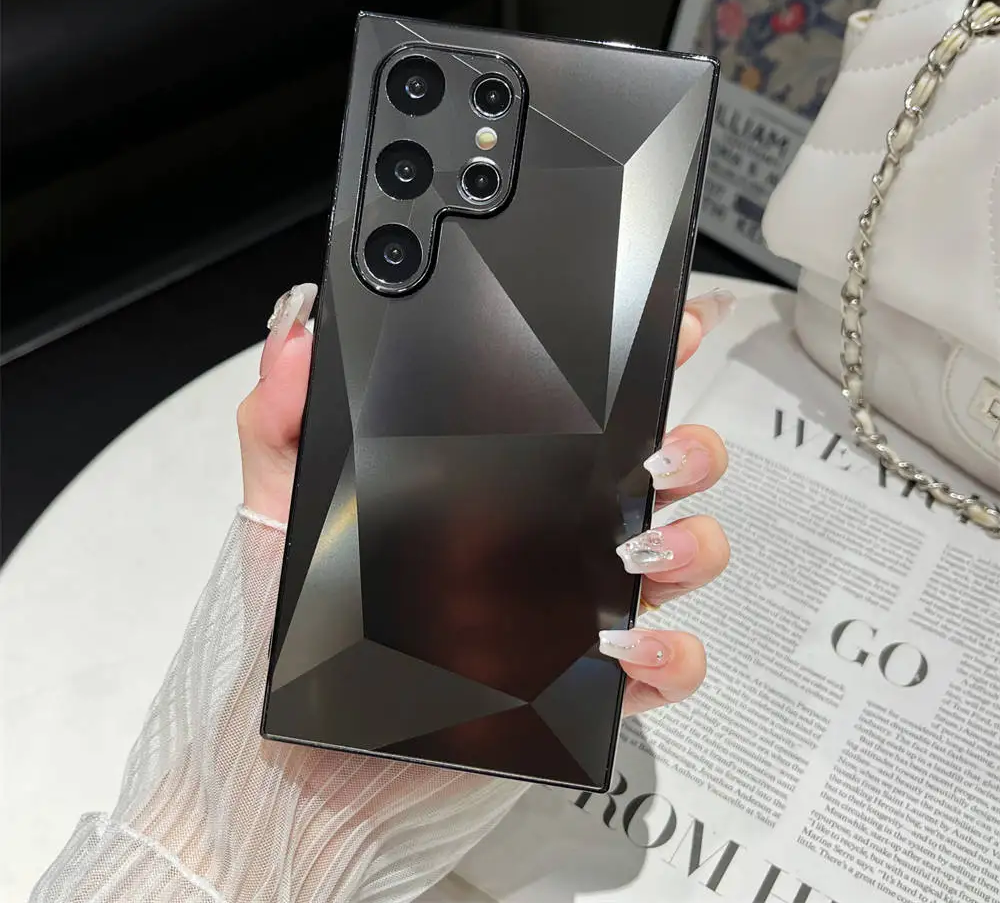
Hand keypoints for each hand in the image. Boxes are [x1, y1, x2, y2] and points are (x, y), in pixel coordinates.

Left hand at [238, 283, 733, 717]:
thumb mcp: (285, 511)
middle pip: (661, 474)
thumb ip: (283, 419)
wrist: (311, 760)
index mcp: (506, 484)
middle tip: (660, 453)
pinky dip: (672, 654)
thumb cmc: (303, 635)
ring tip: (641, 549)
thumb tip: (299, 334)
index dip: (642, 365)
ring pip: (682, 557)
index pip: (588, 410)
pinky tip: (629, 648)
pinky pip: (666, 667)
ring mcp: (581, 610)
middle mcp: (556, 537)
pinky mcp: (589, 687)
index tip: (671, 330)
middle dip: (690, 449)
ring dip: (690, 543)